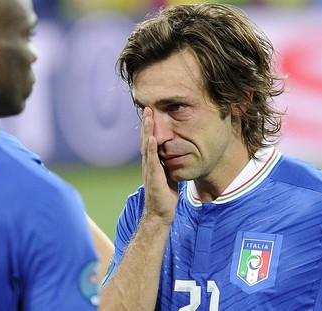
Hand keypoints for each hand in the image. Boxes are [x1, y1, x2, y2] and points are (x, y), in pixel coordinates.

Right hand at [141, 107, 178, 224]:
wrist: (160, 213)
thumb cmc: (165, 196)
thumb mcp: (168, 175)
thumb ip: (168, 164)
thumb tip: (176, 154)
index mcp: (152, 162)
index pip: (149, 141)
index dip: (150, 128)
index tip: (151, 113)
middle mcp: (148, 164)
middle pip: (145, 140)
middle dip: (147, 124)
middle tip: (147, 108)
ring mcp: (149, 169)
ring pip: (147, 147)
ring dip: (147, 132)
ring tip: (148, 118)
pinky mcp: (154, 177)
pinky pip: (152, 160)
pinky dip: (151, 149)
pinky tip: (152, 139)